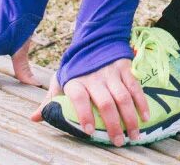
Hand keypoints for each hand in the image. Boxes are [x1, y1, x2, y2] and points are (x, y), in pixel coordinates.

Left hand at [32, 59, 148, 146]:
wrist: (95, 39)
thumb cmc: (76, 66)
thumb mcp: (60, 79)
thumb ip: (50, 100)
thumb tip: (34, 118)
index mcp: (76, 81)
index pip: (79, 98)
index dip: (84, 114)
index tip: (88, 131)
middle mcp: (94, 77)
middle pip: (105, 102)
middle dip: (112, 124)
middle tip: (117, 141)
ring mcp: (112, 73)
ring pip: (123, 97)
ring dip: (130, 118)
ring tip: (133, 135)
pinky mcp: (125, 68)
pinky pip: (135, 87)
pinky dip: (142, 103)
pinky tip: (144, 117)